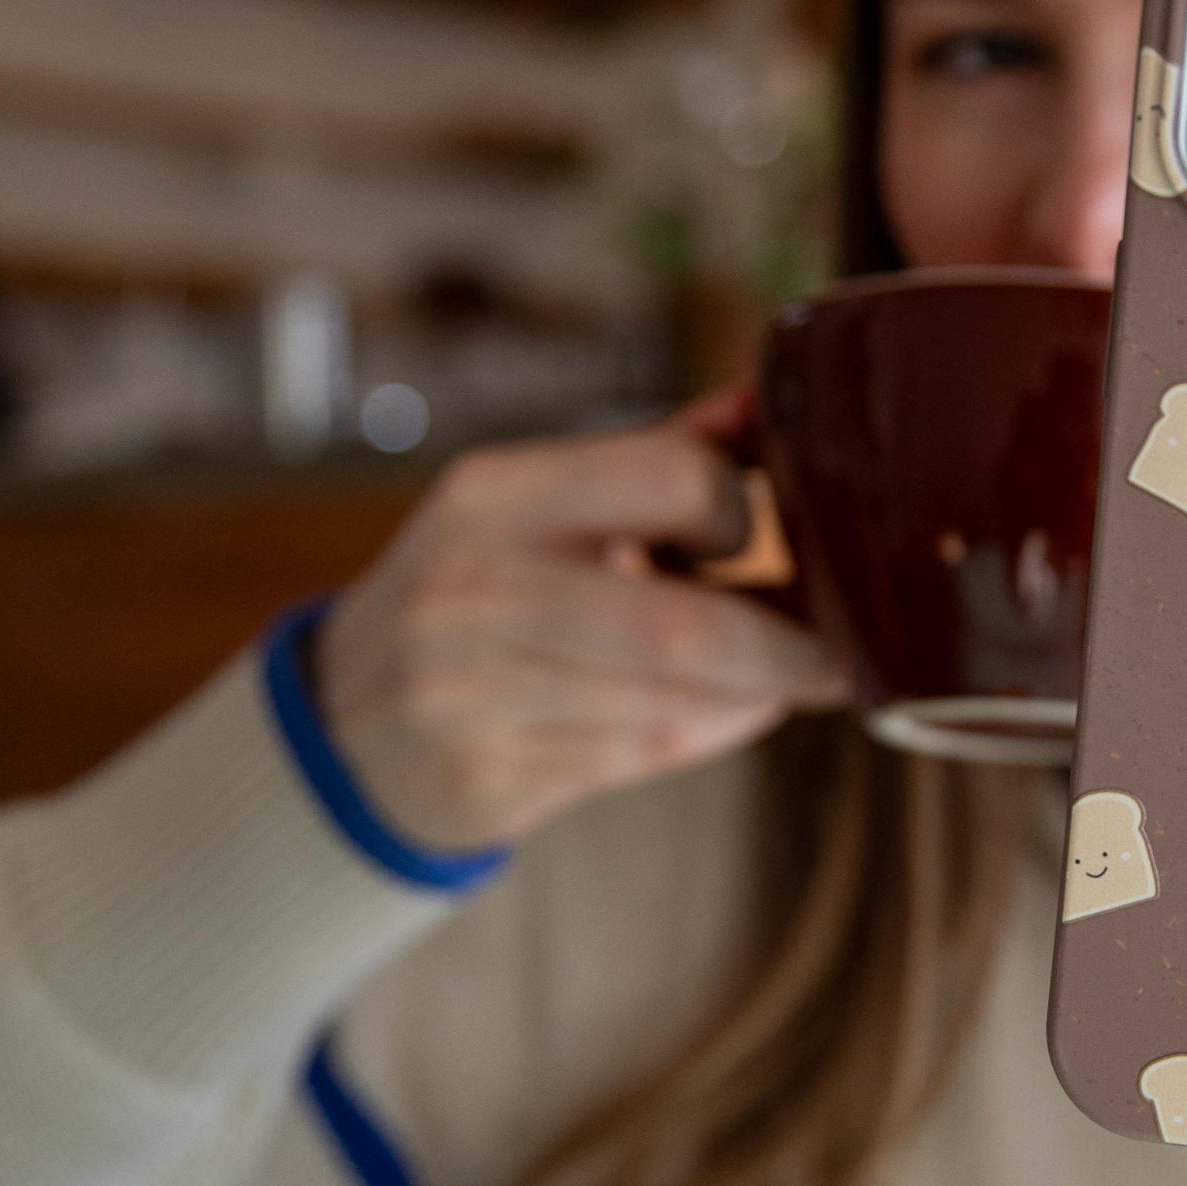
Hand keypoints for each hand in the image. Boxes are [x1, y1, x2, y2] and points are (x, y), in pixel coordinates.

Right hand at [315, 395, 847, 851]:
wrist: (342, 725)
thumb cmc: (477, 593)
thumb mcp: (533, 505)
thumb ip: (655, 458)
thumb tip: (773, 404)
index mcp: (494, 494)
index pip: (671, 477)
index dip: (739, 511)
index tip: (751, 535)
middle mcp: (474, 590)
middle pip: (683, 628)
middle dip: (788, 648)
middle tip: (844, 652)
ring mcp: (471, 695)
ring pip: (676, 704)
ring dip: (759, 692)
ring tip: (788, 674)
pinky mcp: (488, 780)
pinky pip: (645, 756)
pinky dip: (712, 730)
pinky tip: (728, 710)